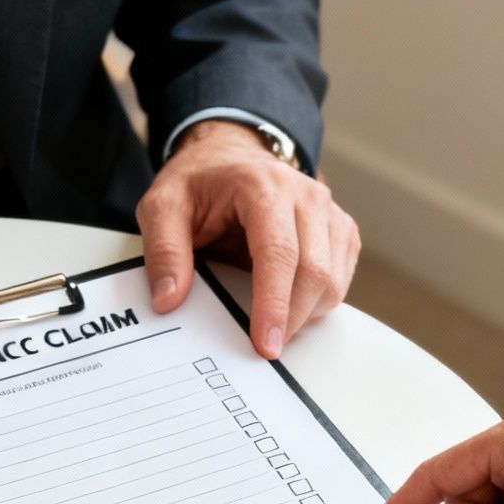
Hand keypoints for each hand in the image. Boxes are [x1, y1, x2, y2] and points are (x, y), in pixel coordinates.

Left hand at [138, 120, 360, 358]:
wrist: (229, 156)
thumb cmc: (200, 181)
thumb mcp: (163, 206)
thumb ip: (164, 251)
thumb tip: (168, 299)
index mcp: (263, 185)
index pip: (279, 253)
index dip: (274, 304)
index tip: (265, 343)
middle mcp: (306, 195)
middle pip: (314, 272)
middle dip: (291, 320)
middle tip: (263, 347)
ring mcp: (328, 212)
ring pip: (332, 281)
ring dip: (304, 313)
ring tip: (270, 320)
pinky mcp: (340, 229)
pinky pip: (340, 279)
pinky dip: (317, 302)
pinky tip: (289, 302)